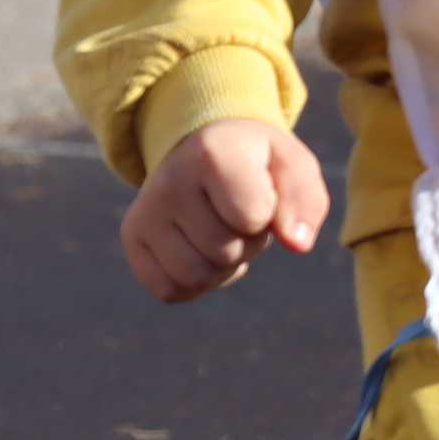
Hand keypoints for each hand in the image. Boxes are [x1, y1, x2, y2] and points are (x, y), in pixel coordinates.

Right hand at [121, 118, 328, 304]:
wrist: (207, 149)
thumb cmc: (258, 162)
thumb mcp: (293, 166)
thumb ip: (306, 202)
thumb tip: (298, 245)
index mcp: (211, 152)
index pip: (252, 216)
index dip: (269, 215)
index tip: (261, 189)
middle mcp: (168, 180)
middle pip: (227, 250)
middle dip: (248, 241)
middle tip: (241, 212)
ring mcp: (144, 211)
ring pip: (197, 276)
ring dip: (225, 265)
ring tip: (223, 229)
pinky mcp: (132, 238)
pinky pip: (171, 290)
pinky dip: (197, 282)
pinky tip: (202, 249)